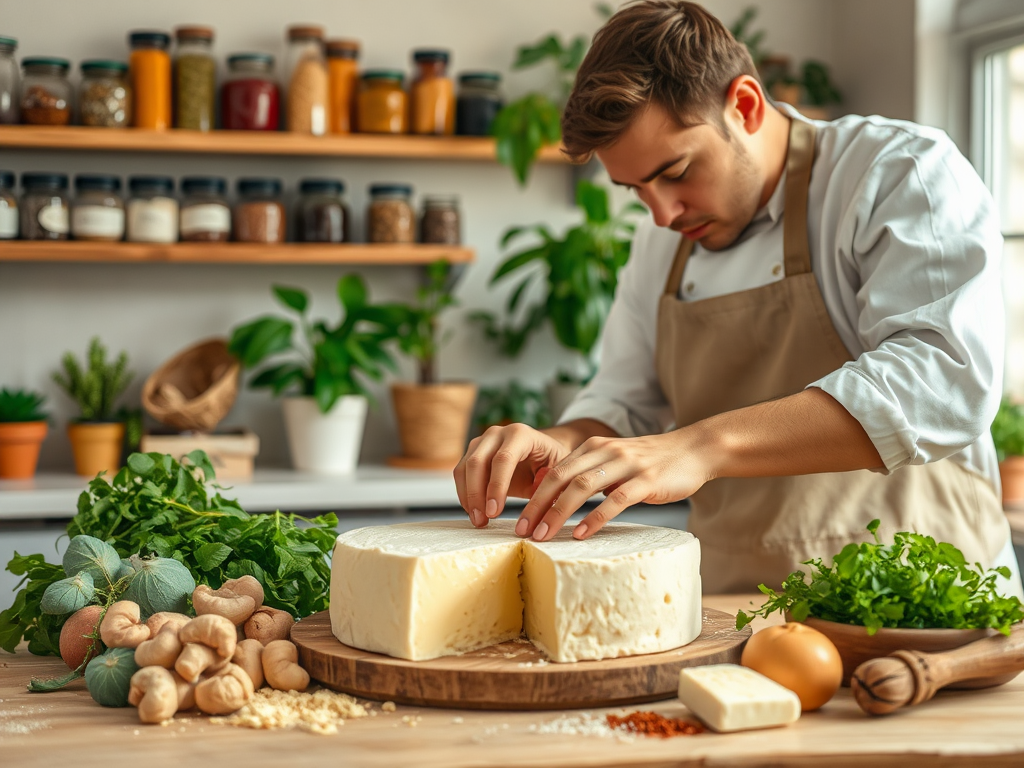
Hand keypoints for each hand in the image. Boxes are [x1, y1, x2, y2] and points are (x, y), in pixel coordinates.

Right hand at [453, 424, 571, 527]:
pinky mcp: (472, 452)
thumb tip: (539, 508)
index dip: (497, 487)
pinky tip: (474, 511)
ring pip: (464, 468)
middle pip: (478, 462)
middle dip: (477, 494)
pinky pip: (460, 473)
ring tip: (478, 520)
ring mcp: (482, 441)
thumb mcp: (557, 473)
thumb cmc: (551, 464)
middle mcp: (498, 433)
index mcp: (521, 434)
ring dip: (468, 497)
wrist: (541, 452)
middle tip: (482, 520)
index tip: (495, 512)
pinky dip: (464, 494)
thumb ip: (549, 487)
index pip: (504, 459)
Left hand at [516, 429, 715, 540]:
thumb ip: (590, 473)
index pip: (554, 471)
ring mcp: (626, 465)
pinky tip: (581, 534)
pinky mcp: (646, 480)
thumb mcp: (615, 461)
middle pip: (560, 478)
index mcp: (593, 447)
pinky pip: (615, 500)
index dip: (533, 496)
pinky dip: (595, 518)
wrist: (693, 450)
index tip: (518, 520)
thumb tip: (559, 499)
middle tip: (522, 531)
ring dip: (558, 513)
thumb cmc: (652, 462)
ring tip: (544, 536)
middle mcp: (605, 452)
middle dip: (537, 506)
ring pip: (582, 488)